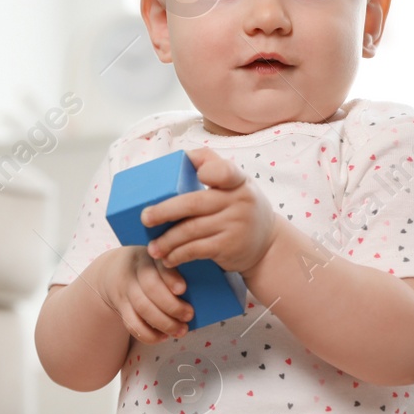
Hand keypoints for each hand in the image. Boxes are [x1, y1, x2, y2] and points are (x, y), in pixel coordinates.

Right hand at [95, 245, 193, 343]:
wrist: (114, 270)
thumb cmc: (149, 267)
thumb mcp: (160, 260)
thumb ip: (176, 270)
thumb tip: (201, 290)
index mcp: (150, 256)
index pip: (159, 265)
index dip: (170, 278)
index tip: (182, 289)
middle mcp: (135, 271)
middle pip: (150, 288)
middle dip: (172, 306)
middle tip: (189, 315)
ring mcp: (126, 290)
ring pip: (142, 307)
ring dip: (164, 323)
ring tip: (181, 330)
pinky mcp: (120, 307)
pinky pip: (132, 324)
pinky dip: (149, 335)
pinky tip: (163, 336)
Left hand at [140, 146, 278, 277]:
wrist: (268, 245)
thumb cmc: (241, 208)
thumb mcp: (237, 184)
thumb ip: (215, 167)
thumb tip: (183, 155)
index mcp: (238, 180)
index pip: (224, 170)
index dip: (209, 170)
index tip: (198, 175)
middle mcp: (238, 201)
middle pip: (192, 203)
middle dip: (164, 211)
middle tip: (144, 218)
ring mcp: (235, 225)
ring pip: (190, 230)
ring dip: (166, 240)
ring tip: (152, 247)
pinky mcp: (229, 247)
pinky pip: (196, 250)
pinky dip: (178, 255)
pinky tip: (168, 258)